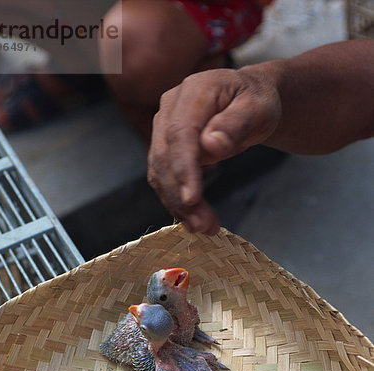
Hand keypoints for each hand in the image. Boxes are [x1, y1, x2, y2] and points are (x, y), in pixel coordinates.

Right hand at [148, 67, 281, 233]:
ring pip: (160, 171)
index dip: (184, 169)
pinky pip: (163, 178)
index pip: (180, 133)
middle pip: (165, 156)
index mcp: (194, 92)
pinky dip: (176, 201)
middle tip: (203, 226)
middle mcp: (170, 108)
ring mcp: (163, 127)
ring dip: (177, 204)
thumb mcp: (259, 108)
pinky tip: (193, 220)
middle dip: (180, 195)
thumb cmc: (256, 101)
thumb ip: (237, 124)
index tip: (192, 200)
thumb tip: (211, 144)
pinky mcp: (165, 147)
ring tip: (203, 228)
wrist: (248, 99)